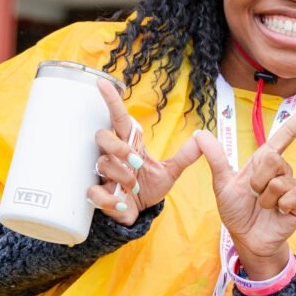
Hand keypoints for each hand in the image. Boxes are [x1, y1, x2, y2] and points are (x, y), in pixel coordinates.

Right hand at [87, 78, 200, 224]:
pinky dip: (110, 199)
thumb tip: (201, 137)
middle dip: (119, 148)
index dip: (111, 101)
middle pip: (103, 137)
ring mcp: (102, 174)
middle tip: (135, 161)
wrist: (138, 212)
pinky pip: (94, 192)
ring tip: (135, 188)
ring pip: (103, 163)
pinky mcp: (97, 194)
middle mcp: (112, 156)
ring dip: (123, 178)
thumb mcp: (169, 171)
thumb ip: (184, 156)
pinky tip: (121, 203)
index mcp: (129, 146)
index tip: (103, 83)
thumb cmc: (148, 187)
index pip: (118, 119)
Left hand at [189, 97, 295, 277]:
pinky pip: (291, 196)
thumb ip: (215, 158)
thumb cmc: (236, 211)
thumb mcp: (222, 184)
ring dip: (265, 198)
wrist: (247, 239)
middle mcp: (282, 169)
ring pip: (280, 181)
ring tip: (263, 207)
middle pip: (273, 158)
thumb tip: (200, 133)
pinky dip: (279, 206)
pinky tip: (277, 213)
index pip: (288, 133)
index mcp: (265, 161)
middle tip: (253, 194)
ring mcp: (293, 186)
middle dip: (257, 179)